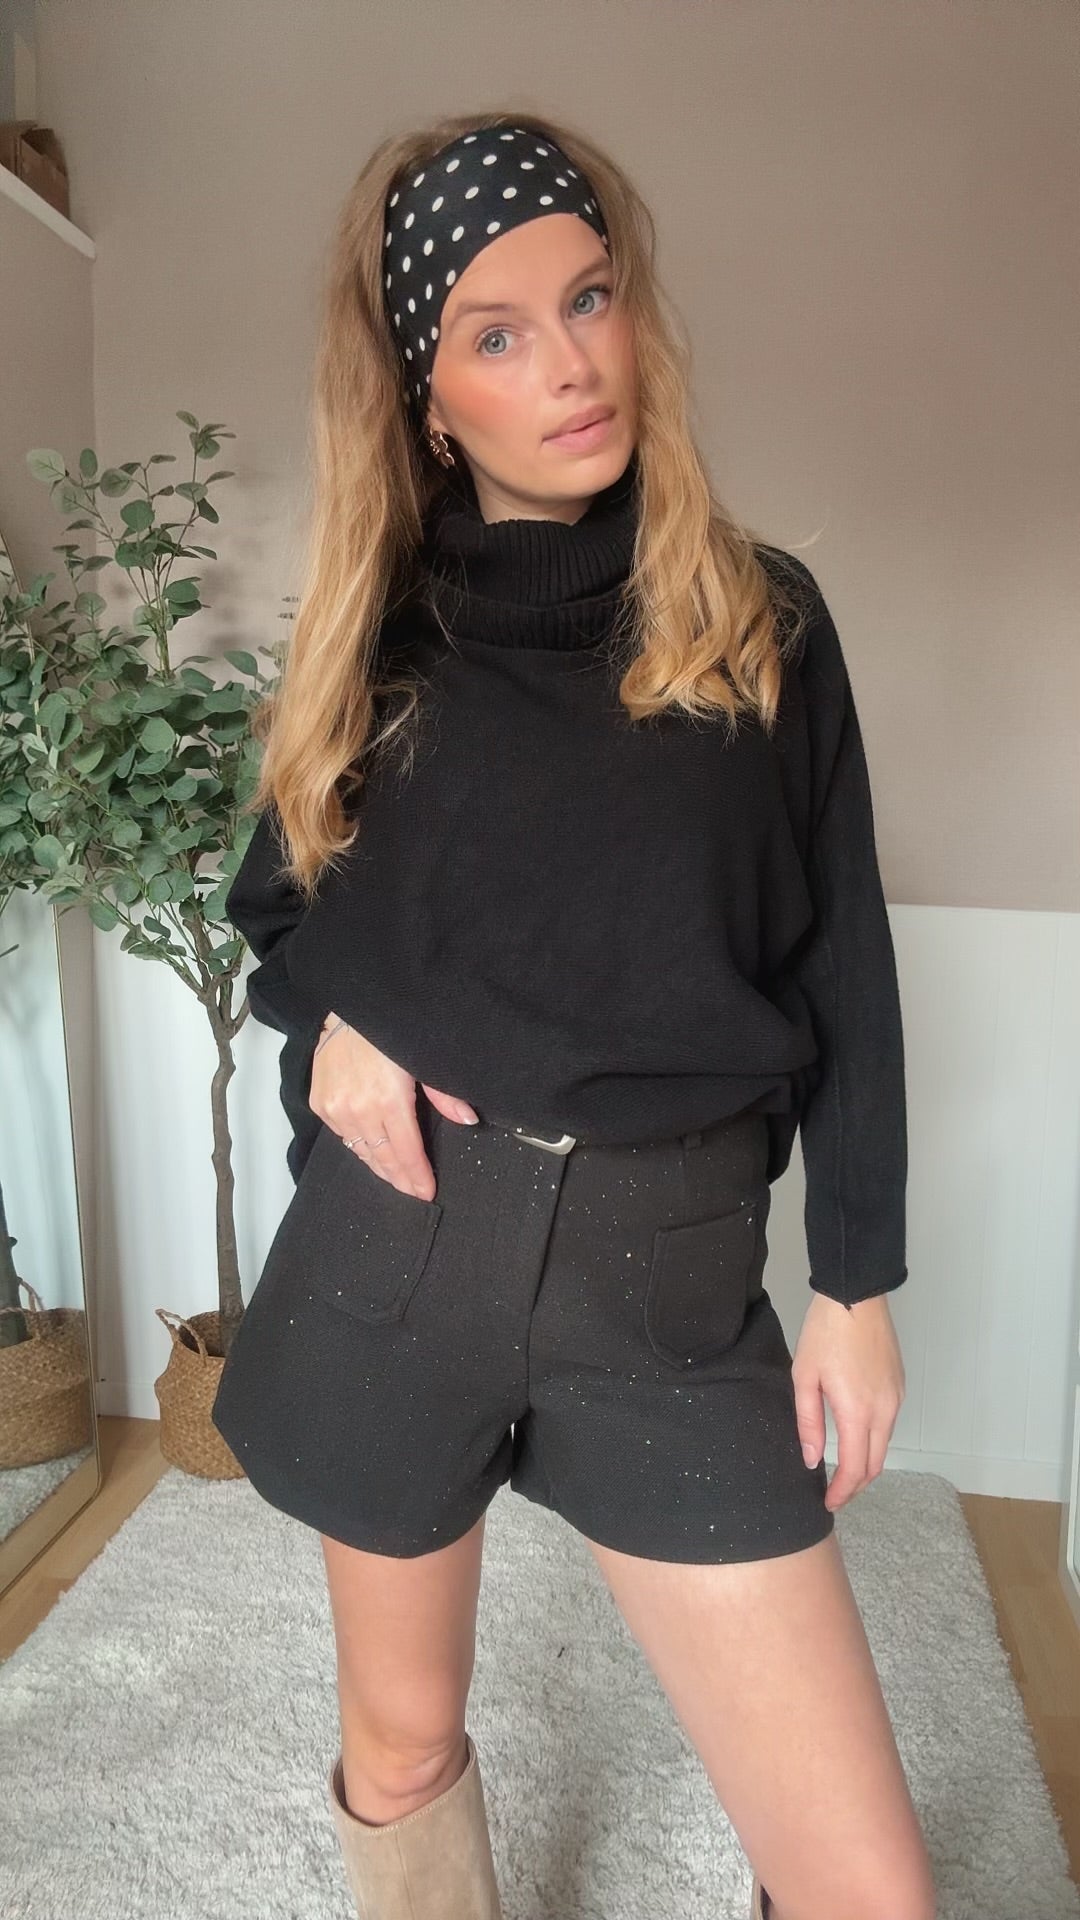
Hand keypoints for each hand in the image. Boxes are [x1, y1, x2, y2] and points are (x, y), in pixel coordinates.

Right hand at [309, 1013, 477, 1200]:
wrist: (349, 1005)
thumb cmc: (387, 1029)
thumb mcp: (423, 1057)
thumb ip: (444, 1094)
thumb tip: (467, 1119)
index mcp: (389, 1101)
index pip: (407, 1152)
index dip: (418, 1176)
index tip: (427, 1191)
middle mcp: (358, 1110)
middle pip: (383, 1158)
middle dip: (400, 1178)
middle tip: (412, 1190)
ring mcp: (336, 1108)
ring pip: (361, 1151)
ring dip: (379, 1166)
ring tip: (395, 1176)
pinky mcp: (320, 1103)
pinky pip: (343, 1136)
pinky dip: (359, 1144)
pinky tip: (371, 1149)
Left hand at [790, 1292, 905, 1511]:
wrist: (855, 1297)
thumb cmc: (824, 1334)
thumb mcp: (804, 1377)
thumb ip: (808, 1423)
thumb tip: (812, 1459)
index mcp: (857, 1411)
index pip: (855, 1468)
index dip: (843, 1492)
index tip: (829, 1502)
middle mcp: (884, 1410)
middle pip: (875, 1464)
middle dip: (856, 1485)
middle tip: (835, 1494)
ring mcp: (896, 1398)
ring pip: (883, 1444)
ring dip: (865, 1463)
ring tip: (842, 1469)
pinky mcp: (899, 1386)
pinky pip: (888, 1424)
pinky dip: (873, 1440)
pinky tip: (855, 1436)